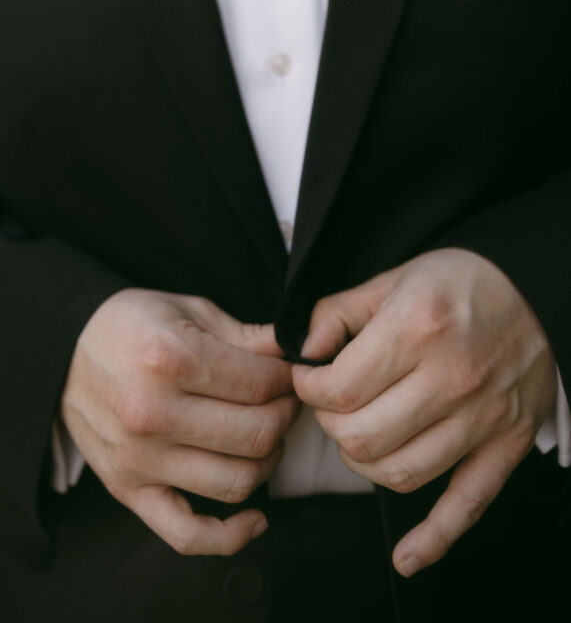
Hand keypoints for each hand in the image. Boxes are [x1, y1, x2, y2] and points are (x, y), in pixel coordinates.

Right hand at [61, 288, 298, 555]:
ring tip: (264, 434)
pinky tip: (256, 518)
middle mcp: (154, 414)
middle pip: (256, 434)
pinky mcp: (128, 491)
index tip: (287, 373)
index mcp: (170, 360)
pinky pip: (188, 536)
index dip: (286, 379)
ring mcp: (140, 459)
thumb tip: (295, 352)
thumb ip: (246, 336)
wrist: (63, 351)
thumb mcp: (188, 311)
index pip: (261, 385)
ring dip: (267, 460)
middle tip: (283, 400)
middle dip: (284, 415)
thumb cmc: (130, 325)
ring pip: (237, 481)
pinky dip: (231, 537)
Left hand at [292, 249, 555, 576]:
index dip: (308, 390)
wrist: (535, 291)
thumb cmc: (461, 282)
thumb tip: (300, 350)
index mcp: (417, 329)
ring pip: (401, 474)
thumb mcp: (392, 279)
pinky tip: (407, 557)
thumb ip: (337, 312)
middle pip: (361, 437)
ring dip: (363, 464)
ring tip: (359, 437)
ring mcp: (482, 417)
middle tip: (331, 407)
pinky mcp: (505, 445)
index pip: (339, 390)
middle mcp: (451, 377)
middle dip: (329, 426)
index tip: (309, 381)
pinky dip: (435, 539)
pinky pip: (467, 505)